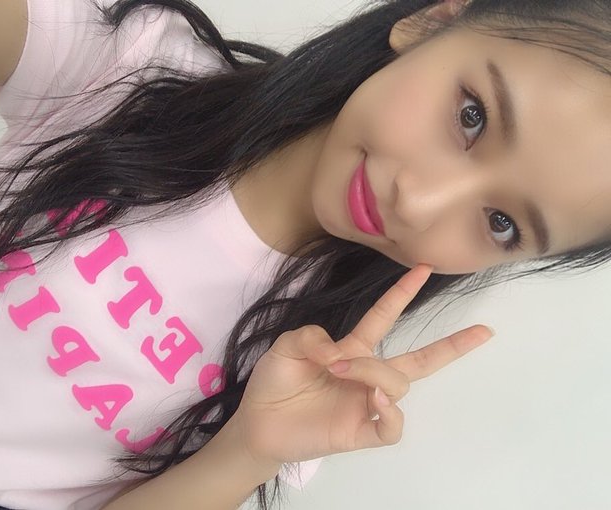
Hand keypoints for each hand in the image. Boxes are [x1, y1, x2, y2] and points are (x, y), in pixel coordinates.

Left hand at [229, 265, 492, 466]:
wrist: (258, 423)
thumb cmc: (274, 382)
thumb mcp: (286, 346)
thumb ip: (312, 336)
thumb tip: (342, 350)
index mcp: (352, 350)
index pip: (384, 318)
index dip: (402, 294)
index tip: (423, 269)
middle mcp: (366, 376)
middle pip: (420, 360)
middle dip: (452, 346)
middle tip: (483, 331)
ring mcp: (366, 404)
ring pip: (399, 383)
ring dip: (373, 371)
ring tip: (341, 370)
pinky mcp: (360, 432)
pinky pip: (392, 427)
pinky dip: (391, 412)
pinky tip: (374, 399)